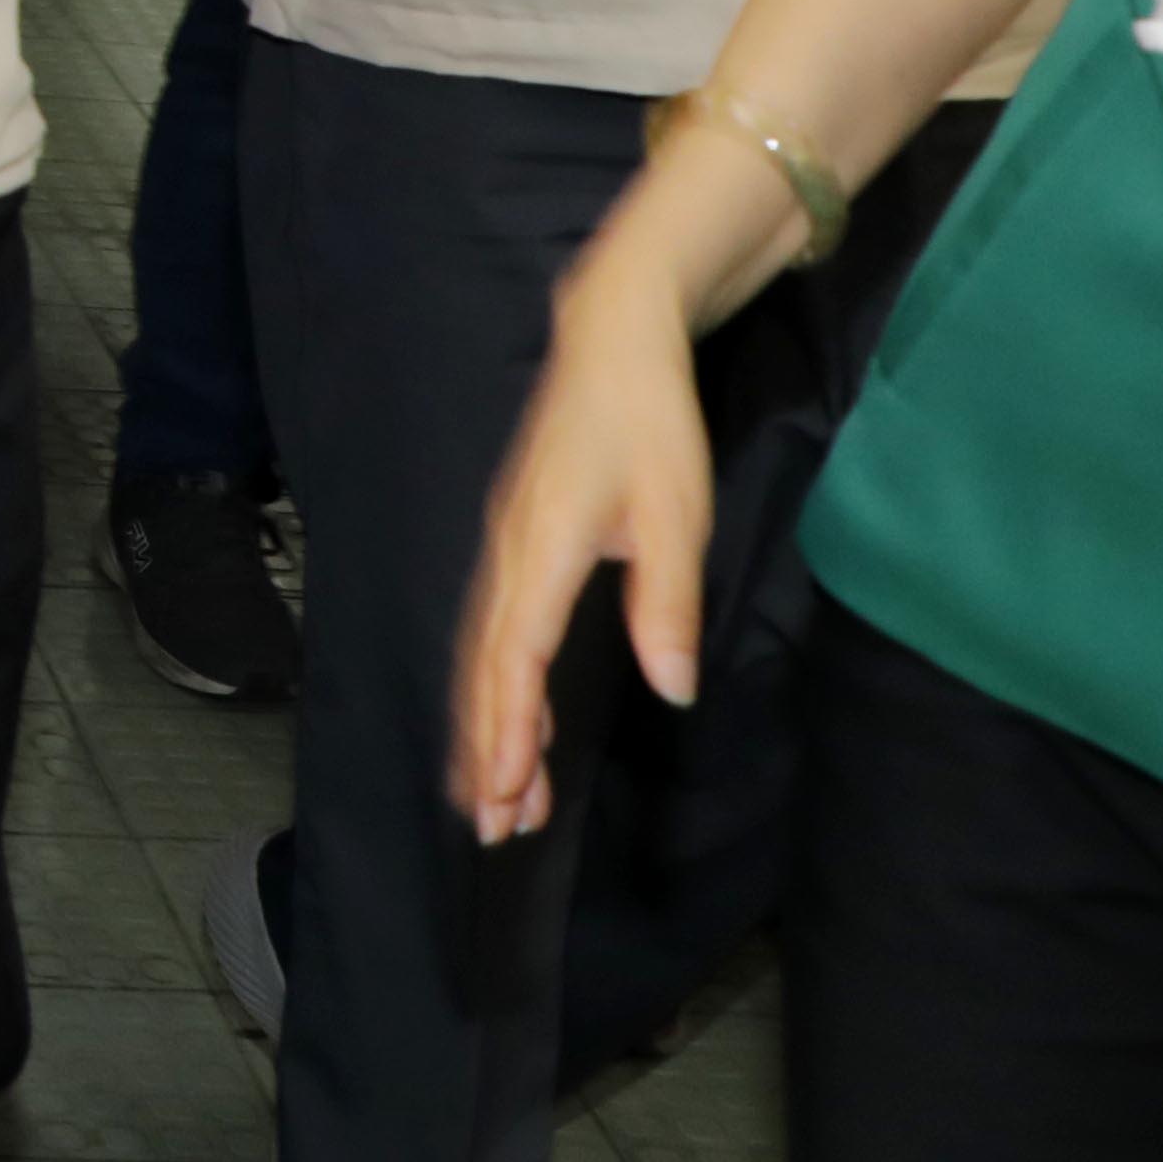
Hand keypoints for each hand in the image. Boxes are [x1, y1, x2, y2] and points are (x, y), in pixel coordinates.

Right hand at [455, 265, 721, 838]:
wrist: (612, 336)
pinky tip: (516, 717)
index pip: (516, 657)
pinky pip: (497, 626)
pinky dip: (499, 684)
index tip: (504, 794)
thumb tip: (671, 687)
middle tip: (495, 825)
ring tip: (502, 795)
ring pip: (486, 652)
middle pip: (485, 667)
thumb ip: (668, 603)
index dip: (507, 730)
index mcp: (543, 547)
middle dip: (486, 749)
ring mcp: (507, 544)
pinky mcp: (517, 539)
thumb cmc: (649, 420)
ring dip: (490, 724)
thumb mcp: (677, 512)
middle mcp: (510, 552)